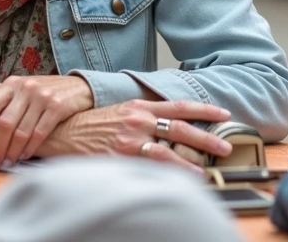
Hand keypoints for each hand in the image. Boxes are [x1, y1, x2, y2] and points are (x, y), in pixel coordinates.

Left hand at [0, 76, 94, 170]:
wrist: (78, 87)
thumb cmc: (42, 91)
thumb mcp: (19, 87)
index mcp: (11, 83)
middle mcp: (25, 87)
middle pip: (4, 123)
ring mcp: (42, 96)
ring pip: (21, 131)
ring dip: (13, 152)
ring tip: (7, 164)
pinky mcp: (58, 106)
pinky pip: (39, 132)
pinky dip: (30, 148)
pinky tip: (25, 157)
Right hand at [39, 99, 232, 175]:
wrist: (62, 130)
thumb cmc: (91, 123)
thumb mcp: (120, 110)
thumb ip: (144, 115)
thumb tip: (170, 123)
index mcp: (140, 106)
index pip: (179, 106)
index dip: (204, 109)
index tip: (224, 113)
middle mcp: (138, 120)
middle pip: (180, 128)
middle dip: (206, 138)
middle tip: (225, 146)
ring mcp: (130, 139)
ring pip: (168, 151)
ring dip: (190, 162)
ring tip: (205, 172)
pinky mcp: (120, 157)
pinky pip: (149, 167)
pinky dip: (166, 174)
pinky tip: (177, 181)